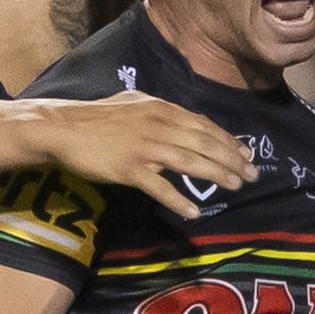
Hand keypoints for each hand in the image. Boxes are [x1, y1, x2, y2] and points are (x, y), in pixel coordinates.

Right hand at [36, 91, 257, 218]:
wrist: (63, 128)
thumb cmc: (95, 117)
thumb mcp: (133, 103)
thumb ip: (158, 111)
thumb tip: (179, 119)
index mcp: (161, 109)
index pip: (203, 124)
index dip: (227, 140)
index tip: (245, 154)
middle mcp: (158, 124)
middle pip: (203, 142)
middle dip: (231, 159)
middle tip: (252, 175)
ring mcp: (144, 146)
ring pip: (189, 161)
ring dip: (216, 174)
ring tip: (236, 186)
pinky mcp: (129, 167)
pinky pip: (158, 186)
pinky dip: (177, 199)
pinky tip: (194, 211)